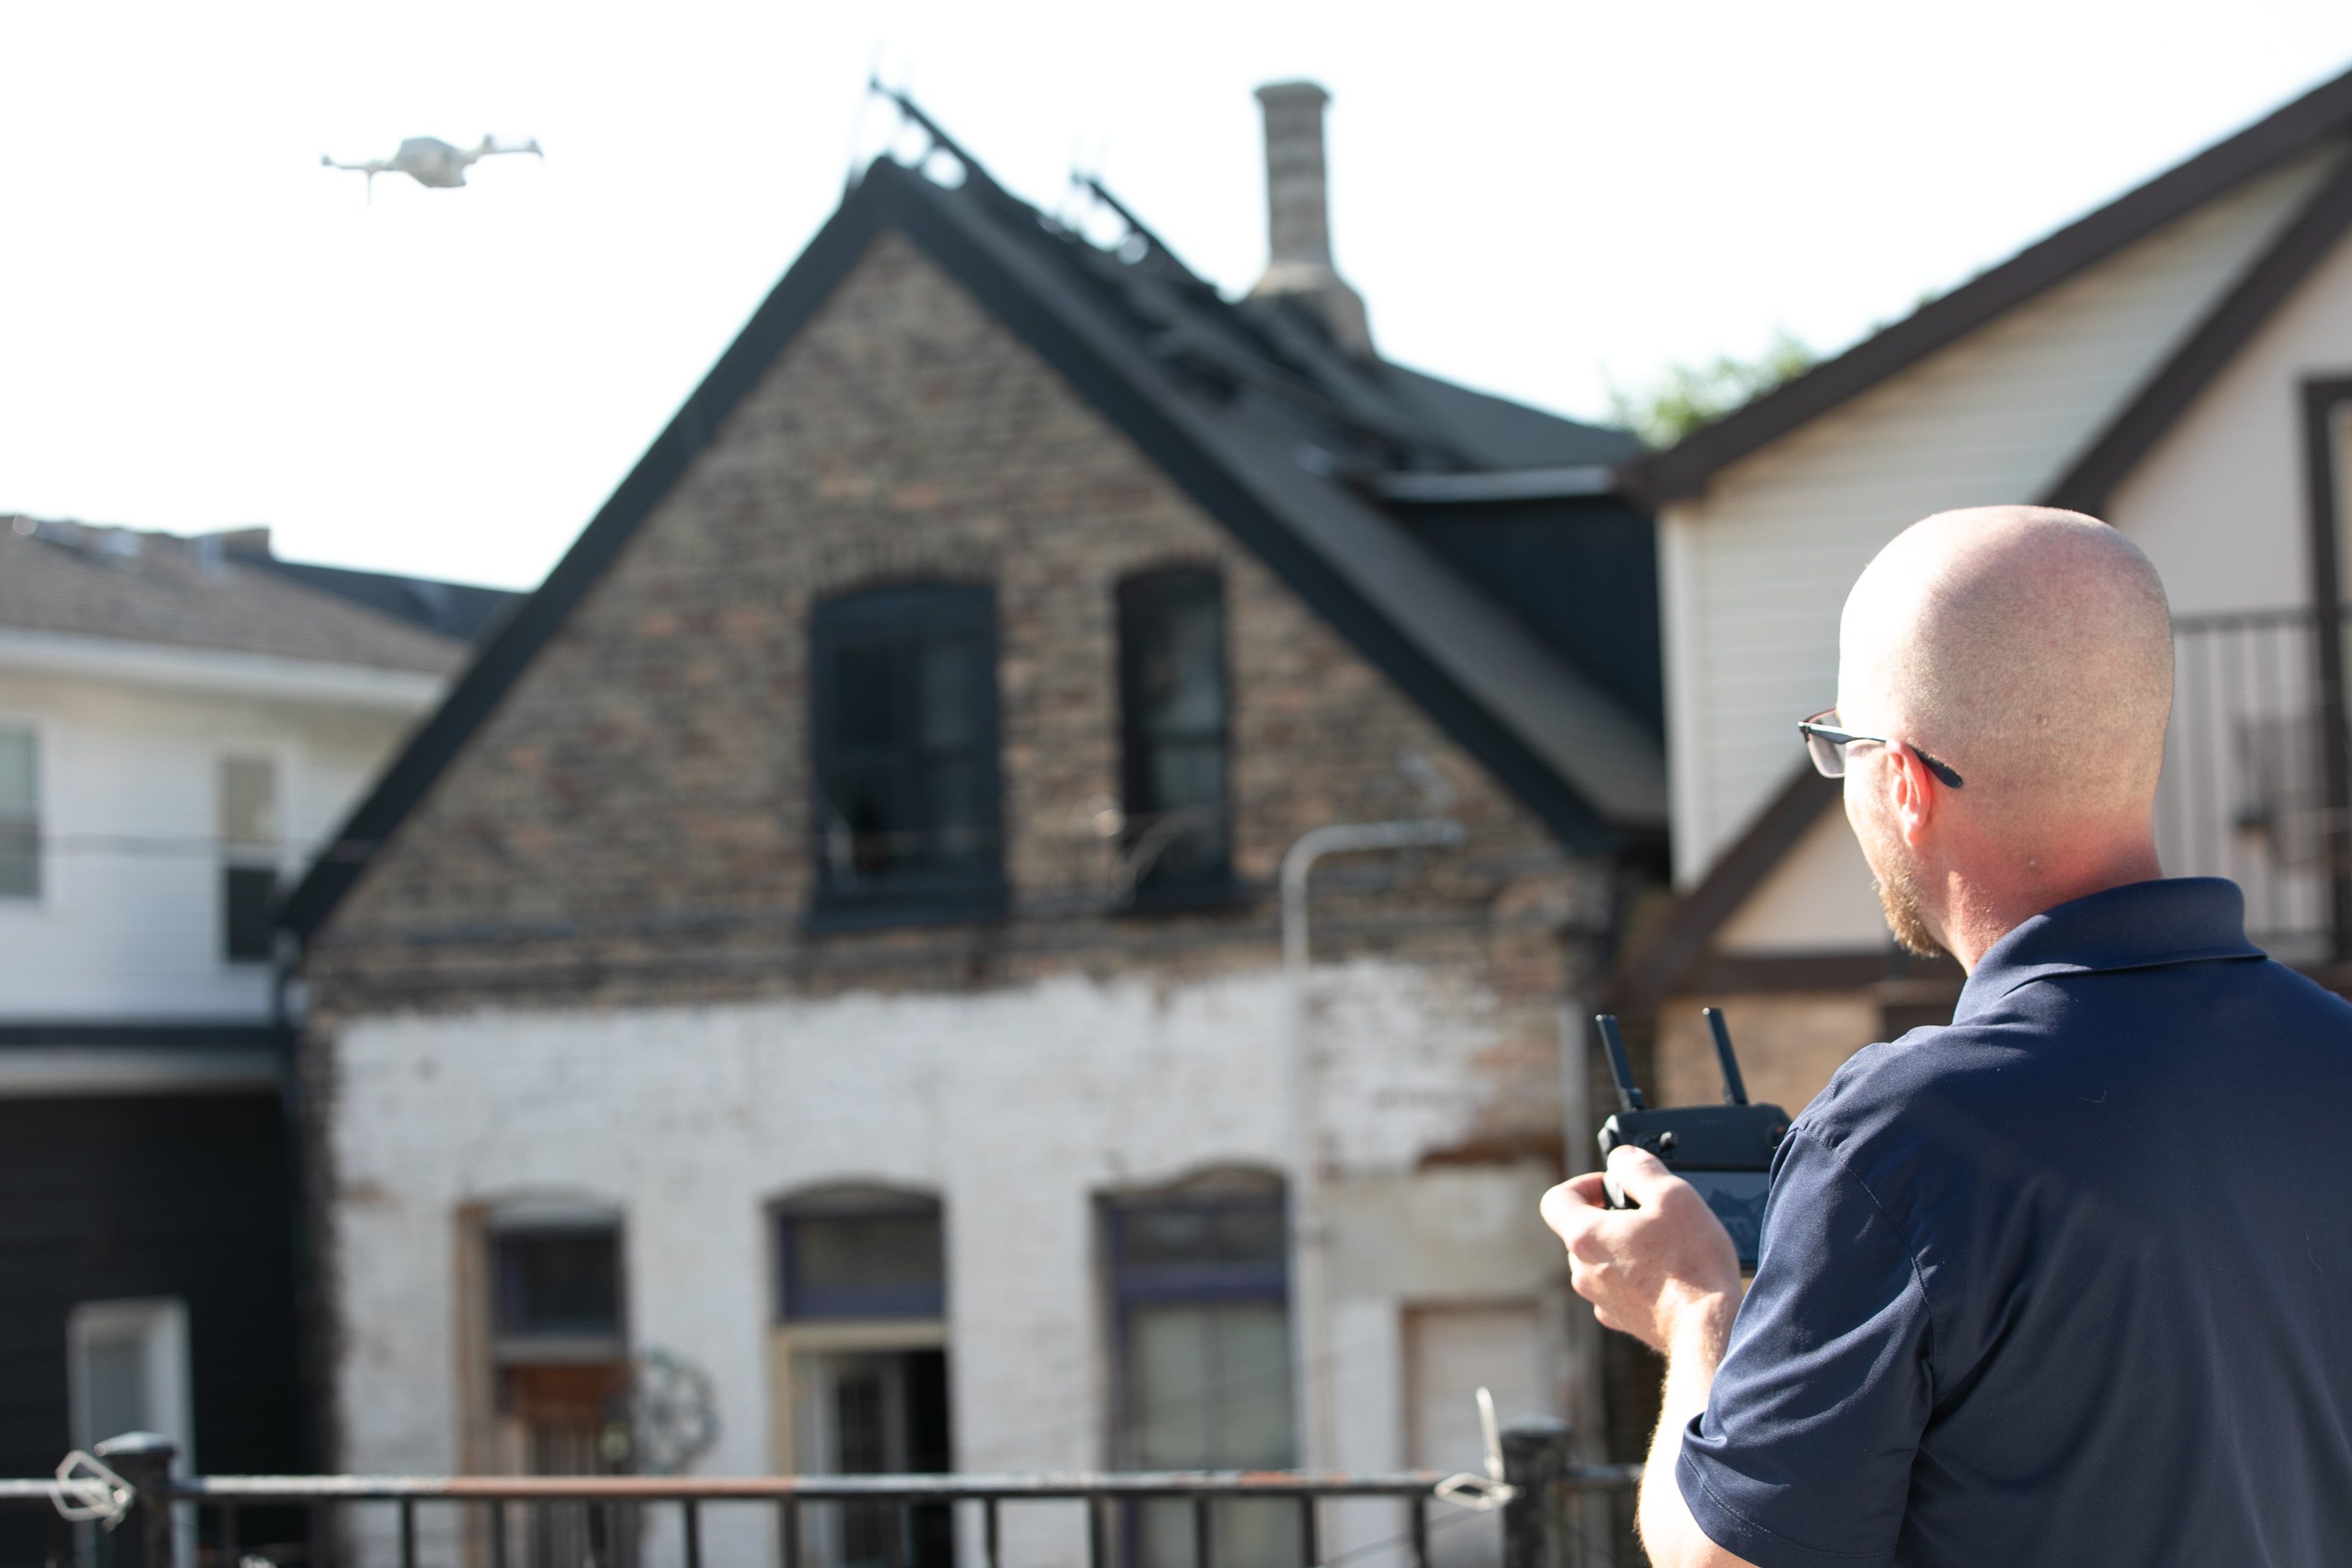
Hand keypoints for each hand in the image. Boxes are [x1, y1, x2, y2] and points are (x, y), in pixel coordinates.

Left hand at [1541, 1146, 1741, 1353]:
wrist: (1711, 1330)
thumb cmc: (1692, 1264)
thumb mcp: (1672, 1195)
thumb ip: (1639, 1168)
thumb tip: (1622, 1158)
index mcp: (1585, 1238)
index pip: (1556, 1200)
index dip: (1582, 1185)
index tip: (1611, 1186)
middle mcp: (1584, 1273)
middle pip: (1582, 1231)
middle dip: (1610, 1216)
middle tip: (1648, 1213)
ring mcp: (1602, 1301)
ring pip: (1602, 1262)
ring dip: (1625, 1248)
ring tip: (1665, 1245)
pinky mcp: (1623, 1321)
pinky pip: (1620, 1290)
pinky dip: (1637, 1277)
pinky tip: (1670, 1276)